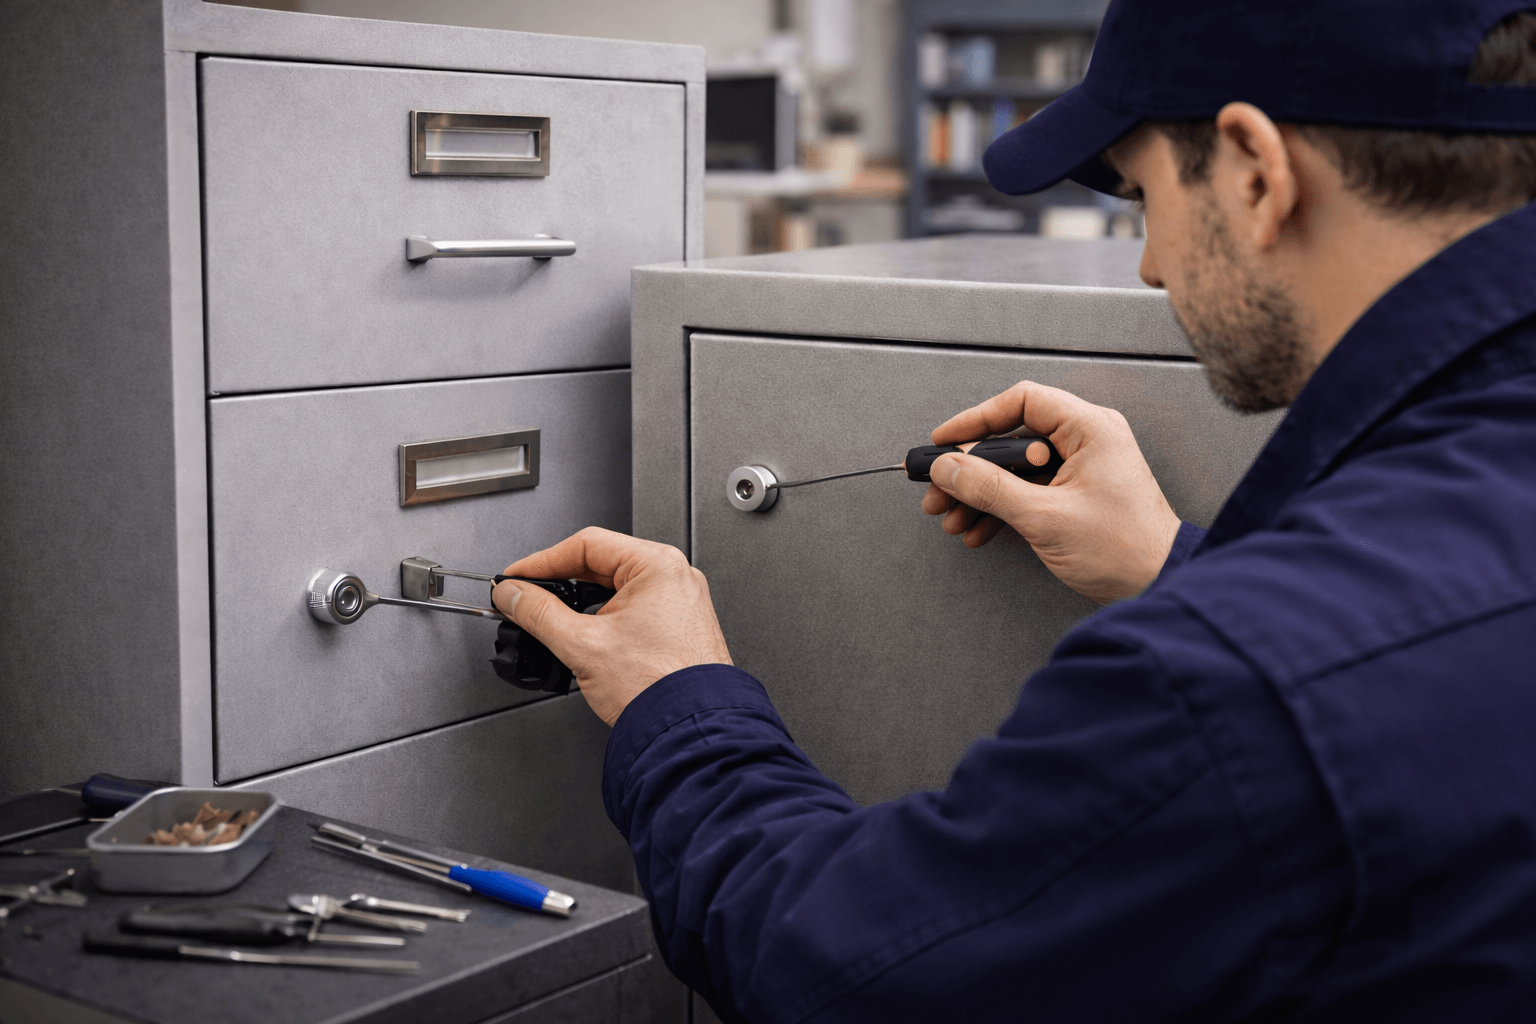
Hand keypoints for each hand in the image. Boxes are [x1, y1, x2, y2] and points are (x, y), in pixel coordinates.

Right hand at [490, 527, 732, 725]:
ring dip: (580, 603)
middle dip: (559, 583)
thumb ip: (538, 614)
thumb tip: (513, 595)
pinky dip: (604, 619)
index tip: (517, 577)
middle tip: (527, 599)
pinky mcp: (678, 627)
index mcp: (658, 565)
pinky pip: (632, 609)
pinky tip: (585, 638)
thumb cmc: (658, 688)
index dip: (542, 561)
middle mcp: (674, 577)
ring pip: (615, 589)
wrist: (689, 732)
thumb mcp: (582, 645)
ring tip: (552, 622)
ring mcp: (679, 603)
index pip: (586, 545)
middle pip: (601, 564)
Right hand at [922, 381, 1180, 603]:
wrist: (1159, 586)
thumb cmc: (1124, 549)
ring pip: (1015, 469)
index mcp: (1090, 428)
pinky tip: (978, 530)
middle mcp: (1087, 440)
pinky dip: (1001, 509)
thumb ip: (990, 488)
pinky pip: (1028, 490)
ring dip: (981, 494)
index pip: (1021, 403)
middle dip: (971, 469)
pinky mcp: (1076, 494)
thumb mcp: (1045, 517)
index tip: (943, 442)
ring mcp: (1082, 467)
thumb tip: (948, 468)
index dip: (976, 420)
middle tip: (940, 489)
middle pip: (1012, 439)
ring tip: (953, 518)